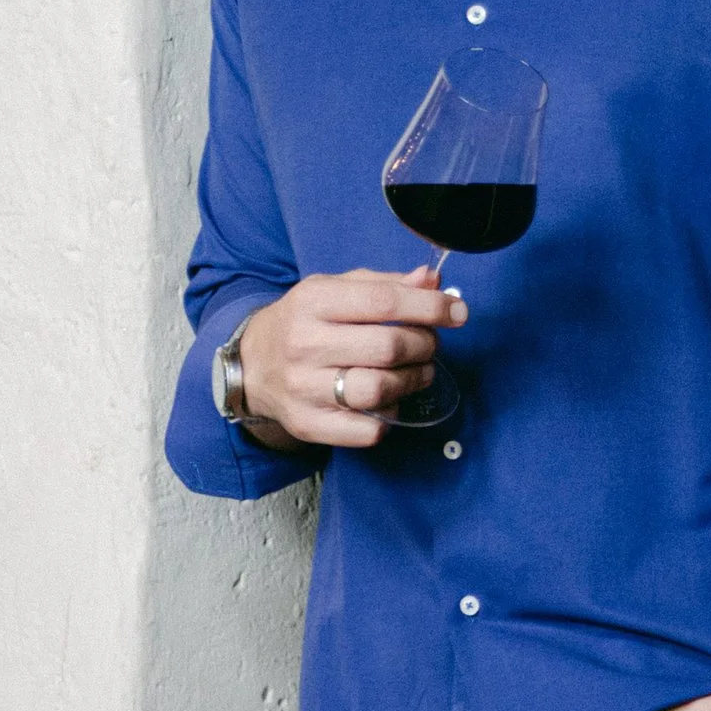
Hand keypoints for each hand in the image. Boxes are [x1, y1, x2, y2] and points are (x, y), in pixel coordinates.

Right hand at [233, 270, 465, 450]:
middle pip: (388, 347)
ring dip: (413, 381)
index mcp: (313, 301)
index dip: (430, 308)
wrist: (252, 365)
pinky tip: (388, 401)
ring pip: (379, 390)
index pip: (383, 301)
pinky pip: (367, 430)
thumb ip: (385, 284)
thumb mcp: (335, 290)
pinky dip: (390, 417)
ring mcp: (303, 388)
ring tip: (418, 372)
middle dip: (424, 345)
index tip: (458, 312)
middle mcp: (304, 343)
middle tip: (429, 345)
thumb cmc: (305, 323)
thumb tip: (432, 280)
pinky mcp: (308, 424)